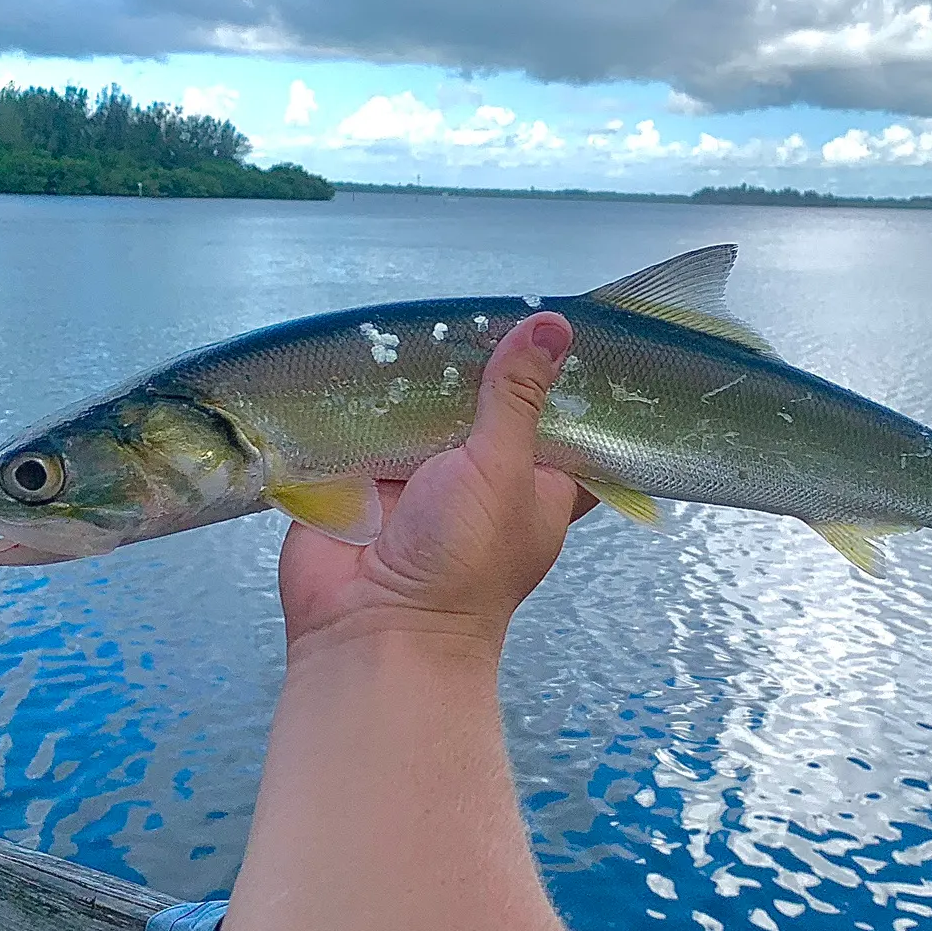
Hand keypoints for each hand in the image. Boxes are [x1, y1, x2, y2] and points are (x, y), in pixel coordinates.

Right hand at [278, 311, 595, 666]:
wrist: (369, 633)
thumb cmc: (461, 562)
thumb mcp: (502, 469)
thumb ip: (518, 396)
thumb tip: (552, 326)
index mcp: (536, 481)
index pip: (564, 422)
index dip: (565, 378)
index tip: (568, 320)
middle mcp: (481, 474)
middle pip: (488, 401)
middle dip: (482, 359)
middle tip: (484, 297)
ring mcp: (419, 473)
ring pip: (426, 405)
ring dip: (422, 370)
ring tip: (428, 307)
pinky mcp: (363, 475)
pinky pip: (368, 420)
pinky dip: (368, 390)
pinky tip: (370, 340)